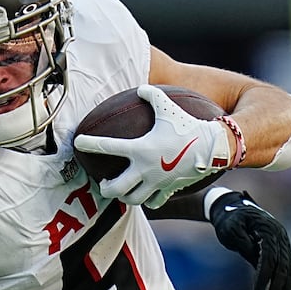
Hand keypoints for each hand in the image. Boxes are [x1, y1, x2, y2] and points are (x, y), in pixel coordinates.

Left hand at [73, 85, 230, 208]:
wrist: (212, 146)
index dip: (89, 144)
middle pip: (115, 188)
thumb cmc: (188, 124)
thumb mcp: (168, 106)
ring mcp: (156, 182)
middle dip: (105, 188)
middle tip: (103, 182)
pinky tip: (147, 196)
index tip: (77, 143)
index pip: (106, 146)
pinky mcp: (168, 189)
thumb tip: (141, 87)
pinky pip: (153, 202)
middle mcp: (144, 169)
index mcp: (139, 148)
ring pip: (133, 200)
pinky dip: (148, 201)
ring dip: (125, 197)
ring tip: (122, 192)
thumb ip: (152, 95)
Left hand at [207, 188, 290, 289]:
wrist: (233, 208)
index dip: (264, 276)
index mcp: (268, 229)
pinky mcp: (282, 247)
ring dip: (289, 287)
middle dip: (277, 287)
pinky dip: (290, 280)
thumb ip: (244, 244)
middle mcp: (280, 235)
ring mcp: (283, 241)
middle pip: (283, 265)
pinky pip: (290, 265)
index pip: (270, 257)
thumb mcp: (230, 230)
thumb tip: (257, 261)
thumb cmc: (229, 220)